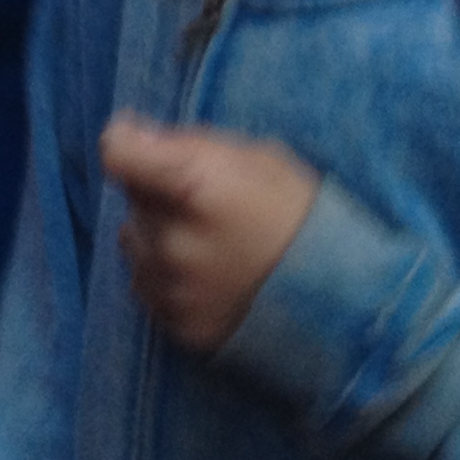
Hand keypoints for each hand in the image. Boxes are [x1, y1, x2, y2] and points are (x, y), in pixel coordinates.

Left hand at [102, 115, 321, 354]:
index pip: (118, 153)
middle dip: (156, 194)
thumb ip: (191, 146)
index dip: (126, 142)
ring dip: (156, 236)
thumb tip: (135, 133)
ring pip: (134, 243)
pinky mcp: (178, 325)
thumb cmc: (301, 214)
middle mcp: (174, 240)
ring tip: (205, 243)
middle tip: (201, 205)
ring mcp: (173, 288)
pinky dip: (165, 276)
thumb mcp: (257, 157)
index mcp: (195, 187)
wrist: (341, 302)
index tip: (139, 143)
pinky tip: (206, 275)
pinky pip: (147, 287)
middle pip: (132, 200)